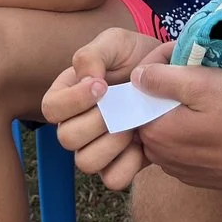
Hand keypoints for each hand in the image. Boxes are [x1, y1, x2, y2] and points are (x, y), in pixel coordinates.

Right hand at [45, 31, 169, 189]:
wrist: (170, 74)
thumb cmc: (136, 56)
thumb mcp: (115, 42)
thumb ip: (93, 54)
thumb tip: (86, 78)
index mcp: (67, 95)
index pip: (51, 108)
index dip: (73, 100)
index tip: (102, 85)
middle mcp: (76, 125)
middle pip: (67, 138)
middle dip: (97, 121)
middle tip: (121, 105)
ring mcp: (97, 147)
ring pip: (86, 162)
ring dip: (112, 143)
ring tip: (133, 124)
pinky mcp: (120, 163)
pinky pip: (114, 179)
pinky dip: (128, 164)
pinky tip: (141, 143)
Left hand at [136, 61, 221, 193]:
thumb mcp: (205, 85)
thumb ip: (164, 79)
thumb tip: (136, 76)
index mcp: (156, 132)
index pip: (139, 96)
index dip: (157, 72)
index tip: (180, 60)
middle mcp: (161, 157)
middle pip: (152, 115)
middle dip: (168, 94)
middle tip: (198, 76)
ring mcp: (180, 171)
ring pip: (169, 133)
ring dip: (181, 115)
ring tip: (210, 100)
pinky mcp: (199, 177)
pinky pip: (186, 149)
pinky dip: (194, 134)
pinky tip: (217, 125)